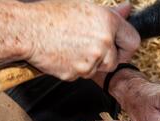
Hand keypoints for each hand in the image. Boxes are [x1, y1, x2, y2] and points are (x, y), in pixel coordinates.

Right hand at [25, 0, 139, 80]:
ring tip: (72, 47)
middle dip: (105, 58)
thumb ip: (110, 13)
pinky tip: (64, 54)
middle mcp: (102, 43)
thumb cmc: (50, 14)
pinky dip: (75, 68)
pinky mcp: (76, 73)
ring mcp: (89, 61)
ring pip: (97, 69)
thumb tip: (127, 9)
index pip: (133, 41)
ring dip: (89, 63)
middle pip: (115, 61)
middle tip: (88, 47)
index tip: (120, 49)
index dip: (126, 47)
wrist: (27, 29)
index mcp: (107, 23)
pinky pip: (81, 75)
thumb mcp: (84, 6)